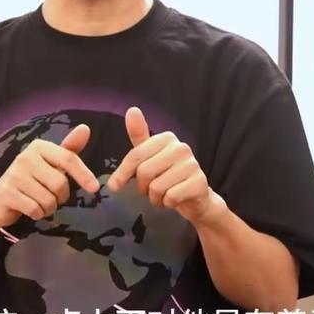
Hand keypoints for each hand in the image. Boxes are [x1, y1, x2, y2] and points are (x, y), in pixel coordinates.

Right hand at [0, 125, 99, 228]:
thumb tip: (85, 128)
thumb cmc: (31, 179)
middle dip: (62, 196)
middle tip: (54, 196)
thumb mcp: (51, 163)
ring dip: (50, 207)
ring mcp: (14, 175)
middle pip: (60, 183)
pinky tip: (31, 209)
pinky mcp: (7, 193)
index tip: (95, 188)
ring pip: (48, 199)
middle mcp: (26, 157)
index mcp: (39, 146)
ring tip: (40, 202)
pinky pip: (35, 210)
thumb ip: (69, 150)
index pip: (68, 158)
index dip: (84, 174)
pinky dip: (38, 214)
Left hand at [107, 107, 226, 225]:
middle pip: (144, 172)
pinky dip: (168, 203)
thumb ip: (139, 135)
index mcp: (167, 138)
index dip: (122, 173)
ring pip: (156, 187)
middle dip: (143, 188)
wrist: (196, 197)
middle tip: (151, 190)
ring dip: (156, 198)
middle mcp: (181, 148)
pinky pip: (170, 197)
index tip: (114, 186)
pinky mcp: (199, 183)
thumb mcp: (151, 155)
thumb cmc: (169, 175)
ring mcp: (192, 165)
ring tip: (164, 195)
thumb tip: (132, 110)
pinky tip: (175, 200)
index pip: (136, 155)